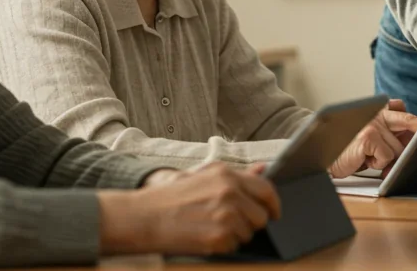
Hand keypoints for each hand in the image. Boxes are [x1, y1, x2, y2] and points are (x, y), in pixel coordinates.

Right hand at [99, 162, 280, 256]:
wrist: (142, 217)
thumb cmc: (170, 197)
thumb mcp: (203, 175)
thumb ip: (237, 174)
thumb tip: (263, 169)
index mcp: (227, 175)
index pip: (266, 190)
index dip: (273, 204)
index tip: (274, 213)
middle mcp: (230, 192)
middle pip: (261, 216)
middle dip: (250, 222)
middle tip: (229, 223)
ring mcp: (226, 215)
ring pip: (249, 233)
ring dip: (235, 235)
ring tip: (210, 227)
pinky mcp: (219, 237)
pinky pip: (234, 246)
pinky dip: (223, 246)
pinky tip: (204, 237)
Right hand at [327, 99, 416, 177]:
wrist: (325, 156)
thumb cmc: (350, 150)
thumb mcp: (371, 139)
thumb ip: (389, 135)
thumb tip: (412, 141)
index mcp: (377, 111)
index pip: (401, 109)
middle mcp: (376, 114)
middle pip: (407, 123)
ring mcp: (373, 124)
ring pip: (398, 147)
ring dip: (388, 159)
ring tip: (371, 158)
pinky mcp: (369, 137)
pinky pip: (387, 156)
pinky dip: (378, 164)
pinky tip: (365, 160)